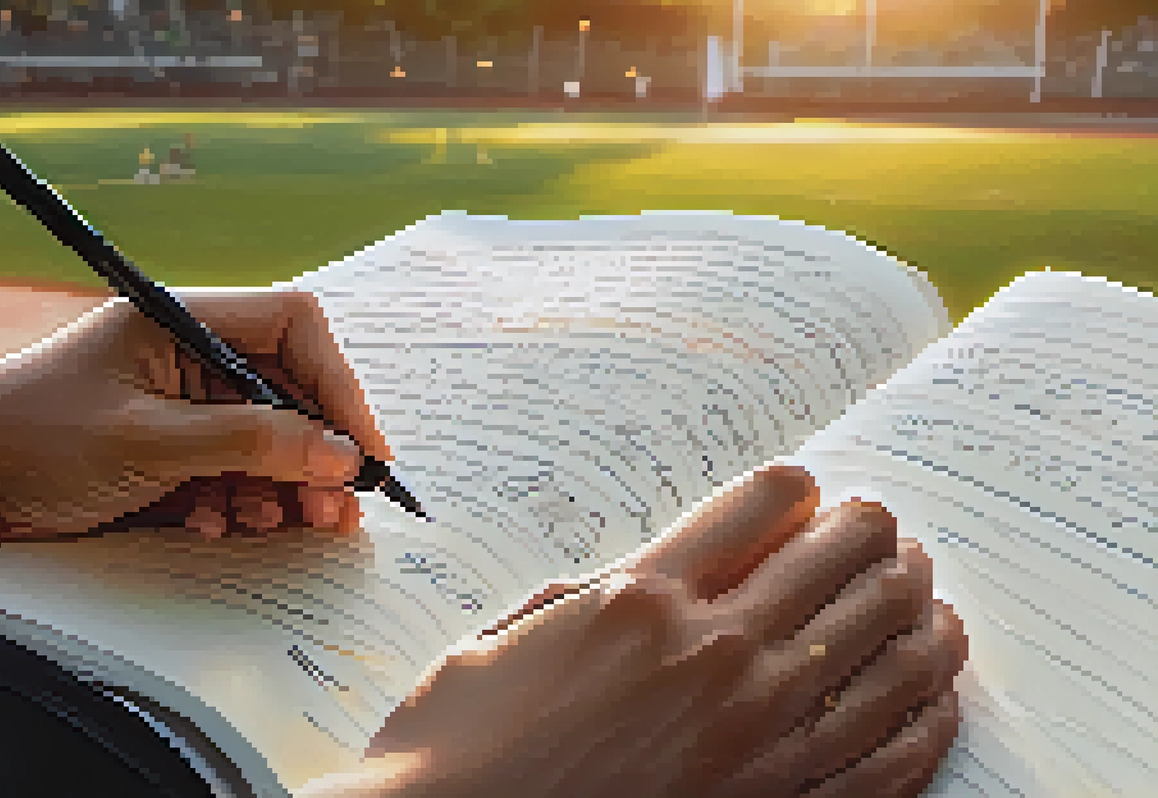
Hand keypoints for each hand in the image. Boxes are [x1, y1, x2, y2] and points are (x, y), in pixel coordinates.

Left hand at [0, 289, 393, 570]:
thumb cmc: (30, 439)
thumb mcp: (149, 442)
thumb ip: (250, 444)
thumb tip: (340, 456)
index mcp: (182, 320)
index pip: (294, 327)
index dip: (339, 384)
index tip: (361, 450)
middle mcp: (186, 355)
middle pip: (287, 389)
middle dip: (316, 449)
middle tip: (339, 510)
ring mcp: (175, 405)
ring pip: (263, 438)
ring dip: (282, 484)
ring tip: (289, 527)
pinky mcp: (162, 452)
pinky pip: (227, 472)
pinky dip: (236, 501)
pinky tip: (218, 527)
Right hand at [358, 465, 967, 797]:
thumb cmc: (460, 748)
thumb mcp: (506, 638)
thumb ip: (589, 597)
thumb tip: (647, 574)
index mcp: (642, 598)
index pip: (764, 501)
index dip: (794, 486)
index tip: (801, 494)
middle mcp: (713, 654)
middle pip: (844, 556)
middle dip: (870, 530)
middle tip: (876, 529)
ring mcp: (758, 736)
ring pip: (889, 642)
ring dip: (916, 602)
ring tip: (918, 589)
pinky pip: (894, 748)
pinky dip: (927, 706)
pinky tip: (931, 686)